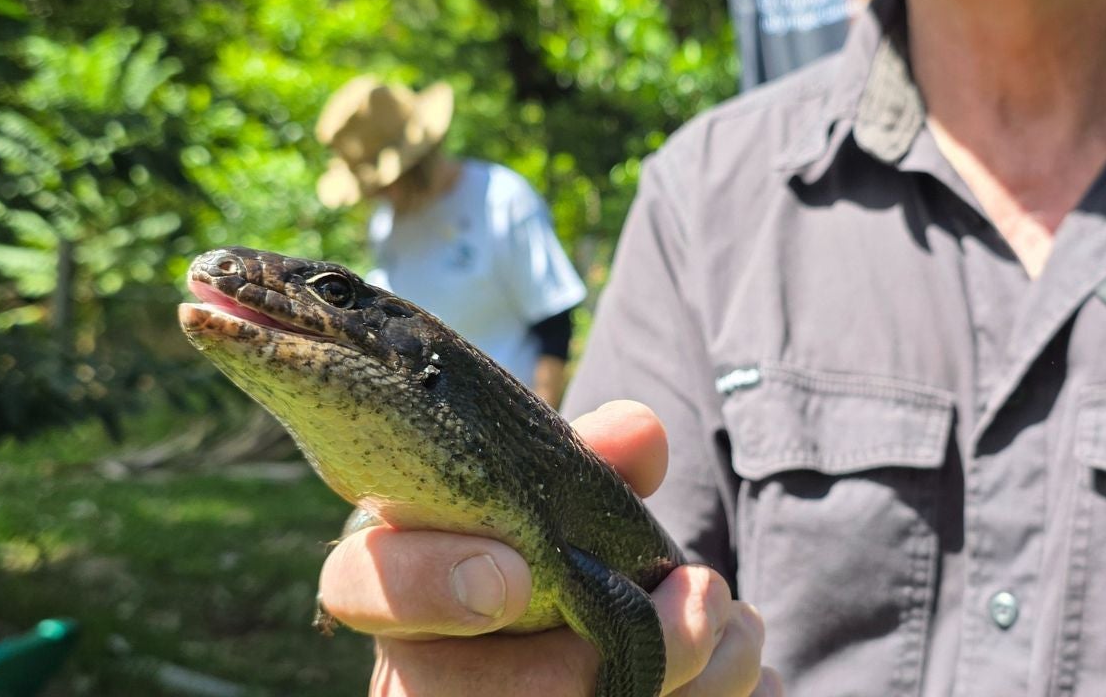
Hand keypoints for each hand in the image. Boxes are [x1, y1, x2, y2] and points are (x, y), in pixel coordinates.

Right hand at [318, 400, 780, 695]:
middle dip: (593, 661)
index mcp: (402, 569)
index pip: (359, 582)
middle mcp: (414, 666)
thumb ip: (595, 459)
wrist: (578, 635)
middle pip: (460, 691)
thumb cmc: (558, 550)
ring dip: (675, 688)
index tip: (517, 575)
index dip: (428, 582)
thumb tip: (638, 435)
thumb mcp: (568, 498)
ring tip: (741, 640)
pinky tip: (745, 682)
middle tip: (701, 608)